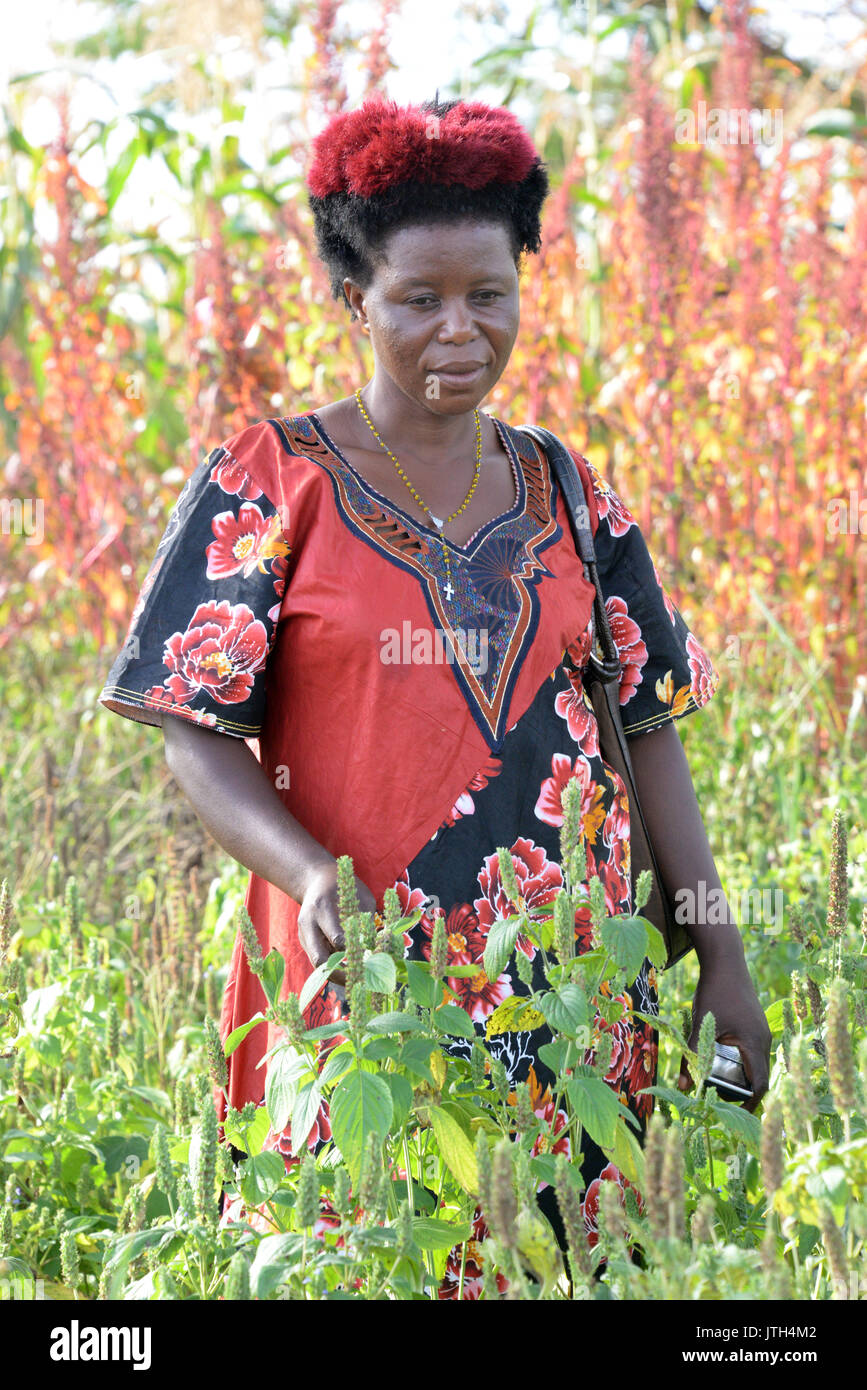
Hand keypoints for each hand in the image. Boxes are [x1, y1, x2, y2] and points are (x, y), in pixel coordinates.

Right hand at [297, 861, 377, 984]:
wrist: (315, 880)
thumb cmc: (344, 887)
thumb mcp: (360, 896)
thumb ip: (367, 920)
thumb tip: (380, 946)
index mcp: (322, 908)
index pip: (337, 938)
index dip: (355, 952)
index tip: (371, 960)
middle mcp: (308, 924)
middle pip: (320, 958)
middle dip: (341, 973)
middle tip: (361, 980)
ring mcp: (304, 935)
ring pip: (317, 964)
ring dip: (336, 975)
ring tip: (356, 981)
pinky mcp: (305, 942)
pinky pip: (318, 960)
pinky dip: (332, 968)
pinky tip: (349, 973)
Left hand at [676, 953, 771, 1112]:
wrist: (725, 961)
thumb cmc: (715, 991)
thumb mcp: (701, 1024)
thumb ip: (692, 1055)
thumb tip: (683, 1086)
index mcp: (754, 1042)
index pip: (759, 1084)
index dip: (749, 1103)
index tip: (734, 1114)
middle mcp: (763, 1039)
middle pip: (758, 1077)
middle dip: (742, 1092)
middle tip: (719, 1101)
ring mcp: (761, 1031)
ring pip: (755, 1064)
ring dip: (741, 1076)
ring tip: (719, 1084)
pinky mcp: (755, 1025)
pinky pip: (752, 1052)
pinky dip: (741, 1062)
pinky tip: (722, 1062)